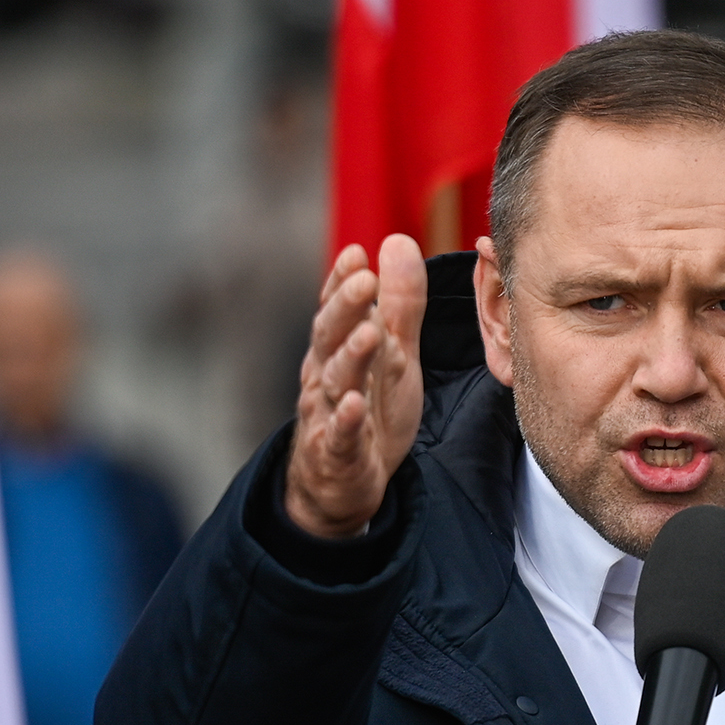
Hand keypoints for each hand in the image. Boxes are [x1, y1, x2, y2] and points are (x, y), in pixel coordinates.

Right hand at [285, 235, 426, 537]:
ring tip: (370, 332)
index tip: (357, 254)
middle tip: (363, 278)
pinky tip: (354, 403)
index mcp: (336, 350)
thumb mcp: (392, 354)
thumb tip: (398, 241)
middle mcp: (325, 377)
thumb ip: (399, 304)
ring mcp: (327, 416)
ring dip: (351, 356)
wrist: (341, 483)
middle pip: (330, 338)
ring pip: (334, 383)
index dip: (342, 282)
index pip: (336, 310)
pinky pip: (340, 436)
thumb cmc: (367, 408)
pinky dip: (346, 420)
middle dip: (345, 307)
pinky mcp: (337, 455)